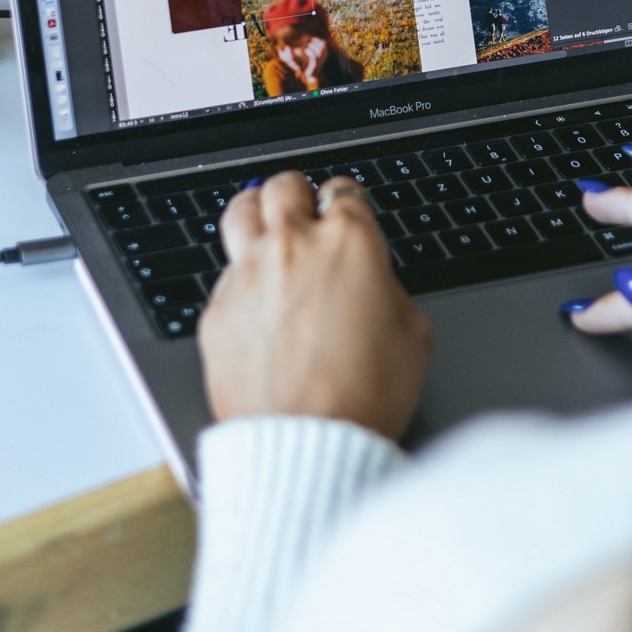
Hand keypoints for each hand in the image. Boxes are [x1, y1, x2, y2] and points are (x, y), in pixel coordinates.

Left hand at [199, 172, 432, 437]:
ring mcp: (246, 275)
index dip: (348, 204)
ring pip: (239, 211)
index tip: (348, 216)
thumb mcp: (414, 334)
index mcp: (348, 243)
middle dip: (298, 196)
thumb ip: (389, 290)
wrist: (307, 444)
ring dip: (256, 214)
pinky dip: (240, 280)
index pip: (344, 191)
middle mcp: (292, 247)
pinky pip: (224, 276)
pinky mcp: (217, 311)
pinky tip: (254, 302)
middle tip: (305, 215)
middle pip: (284, 186)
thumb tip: (372, 285)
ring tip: (265, 230)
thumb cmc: (365, 396)